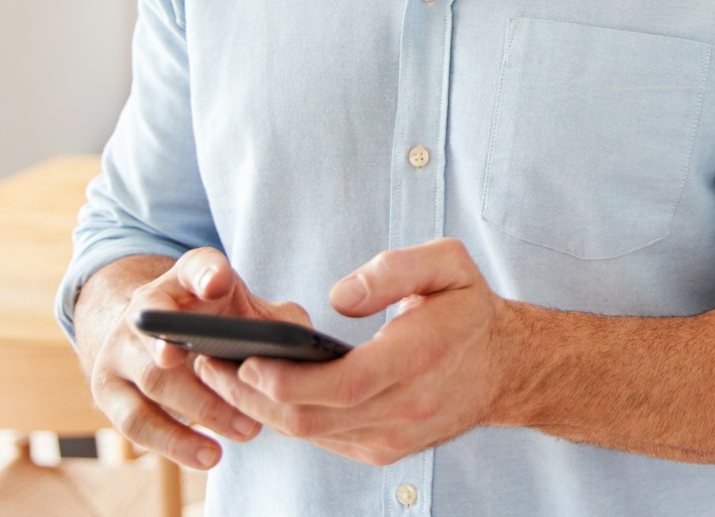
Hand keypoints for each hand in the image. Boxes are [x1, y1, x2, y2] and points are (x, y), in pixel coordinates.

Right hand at [80, 249, 313, 471]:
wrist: (154, 337)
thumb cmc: (217, 322)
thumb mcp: (247, 308)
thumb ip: (277, 319)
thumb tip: (301, 343)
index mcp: (185, 278)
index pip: (194, 266)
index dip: (205, 273)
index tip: (219, 282)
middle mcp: (144, 307)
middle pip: (162, 329)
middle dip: (197, 355)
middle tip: (243, 382)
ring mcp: (119, 349)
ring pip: (152, 380)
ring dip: (202, 409)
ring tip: (247, 430)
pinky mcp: (108, 391)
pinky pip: (136, 422)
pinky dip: (174, 442)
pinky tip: (210, 455)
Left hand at [195, 237, 512, 466]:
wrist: (507, 366)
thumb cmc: (468, 307)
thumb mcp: (448, 263)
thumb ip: (395, 269)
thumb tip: (340, 297)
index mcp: (421, 358)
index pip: (343, 385)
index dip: (287, 380)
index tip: (245, 361)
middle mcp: (407, 408)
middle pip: (312, 418)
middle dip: (251, 396)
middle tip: (207, 364)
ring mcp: (394, 436)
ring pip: (311, 435)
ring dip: (260, 409)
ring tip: (222, 375)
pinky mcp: (384, 450)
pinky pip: (324, 440)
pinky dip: (288, 418)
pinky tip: (263, 391)